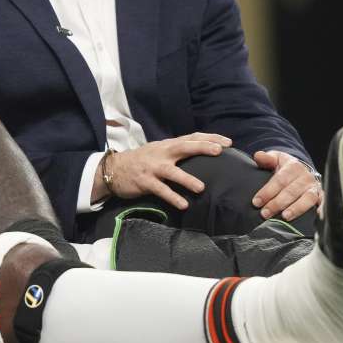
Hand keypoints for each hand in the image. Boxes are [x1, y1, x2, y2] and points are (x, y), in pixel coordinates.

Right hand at [104, 133, 230, 208]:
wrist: (114, 169)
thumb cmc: (142, 161)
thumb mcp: (159, 151)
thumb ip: (177, 152)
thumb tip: (202, 154)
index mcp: (167, 145)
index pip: (191, 138)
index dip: (210, 138)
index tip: (228, 142)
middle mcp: (162, 153)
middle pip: (184, 147)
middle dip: (202, 147)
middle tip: (219, 151)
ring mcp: (153, 167)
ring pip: (173, 172)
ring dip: (187, 180)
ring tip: (201, 188)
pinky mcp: (145, 182)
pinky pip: (161, 190)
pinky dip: (172, 197)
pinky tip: (183, 205)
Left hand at [251, 151, 320, 222]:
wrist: (303, 171)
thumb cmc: (286, 167)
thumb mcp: (276, 158)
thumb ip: (266, 158)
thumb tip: (258, 155)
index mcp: (293, 166)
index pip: (279, 180)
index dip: (267, 192)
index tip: (256, 202)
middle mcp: (305, 177)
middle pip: (291, 191)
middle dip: (277, 204)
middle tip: (265, 214)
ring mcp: (314, 187)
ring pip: (307, 198)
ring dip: (296, 208)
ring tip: (285, 217)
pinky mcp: (321, 196)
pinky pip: (322, 203)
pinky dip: (320, 210)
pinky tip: (314, 217)